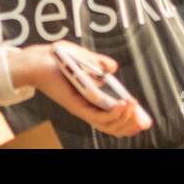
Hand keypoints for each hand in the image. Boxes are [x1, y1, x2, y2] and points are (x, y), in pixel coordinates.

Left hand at [12, 42, 151, 137]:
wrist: (39, 58)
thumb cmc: (59, 59)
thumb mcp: (85, 57)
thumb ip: (100, 62)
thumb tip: (113, 68)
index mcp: (92, 99)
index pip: (113, 116)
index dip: (129, 120)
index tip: (145, 120)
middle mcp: (88, 107)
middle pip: (113, 125)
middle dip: (130, 124)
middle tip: (144, 120)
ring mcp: (82, 108)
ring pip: (107, 124)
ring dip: (124, 119)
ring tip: (135, 109)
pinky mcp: (75, 106)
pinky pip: (97, 116)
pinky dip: (112, 114)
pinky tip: (123, 106)